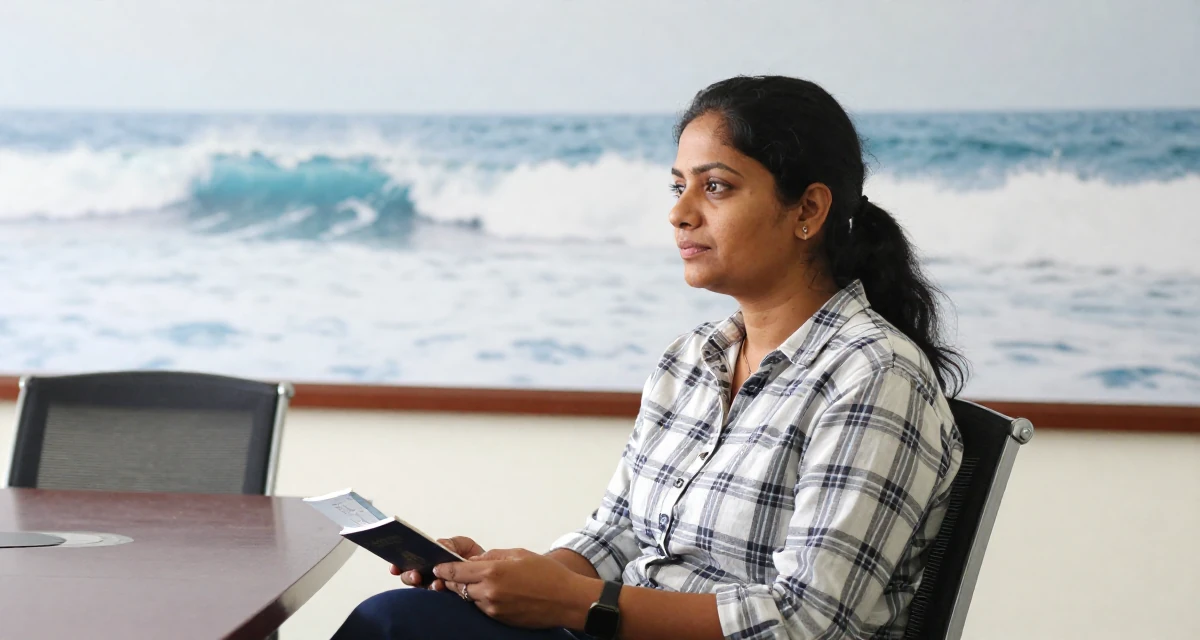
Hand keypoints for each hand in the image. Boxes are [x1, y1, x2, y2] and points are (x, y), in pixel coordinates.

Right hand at [392, 536, 485, 591]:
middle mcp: (430, 575)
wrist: (493, 570)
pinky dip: (439, 590)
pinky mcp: (450, 595)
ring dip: (426, 585)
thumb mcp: (462, 545)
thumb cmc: (475, 557)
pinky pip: (440, 595)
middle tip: (415, 575)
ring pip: (425, 587)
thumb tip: (440, 545)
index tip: (394, 565)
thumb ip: (451, 544)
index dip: (398, 564)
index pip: (408, 562)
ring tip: (434, 582)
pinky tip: (441, 586)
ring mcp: (438, 586)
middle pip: (412, 577)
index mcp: (429, 560)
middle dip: (410, 576)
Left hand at [434, 548, 600, 629]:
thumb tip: (476, 559)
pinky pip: (483, 608)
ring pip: (470, 599)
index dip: (444, 569)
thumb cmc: (548, 575)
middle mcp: (489, 592)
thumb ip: (494, 555)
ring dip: (470, 591)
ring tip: (482, 583)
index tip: (437, 567)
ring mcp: (494, 608)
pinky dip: (482, 601)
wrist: (567, 600)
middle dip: (454, 581)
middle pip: (458, 588)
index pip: (456, 572)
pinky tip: (494, 594)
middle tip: (453, 574)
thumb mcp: (519, 554)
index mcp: (493, 571)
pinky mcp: (500, 619)